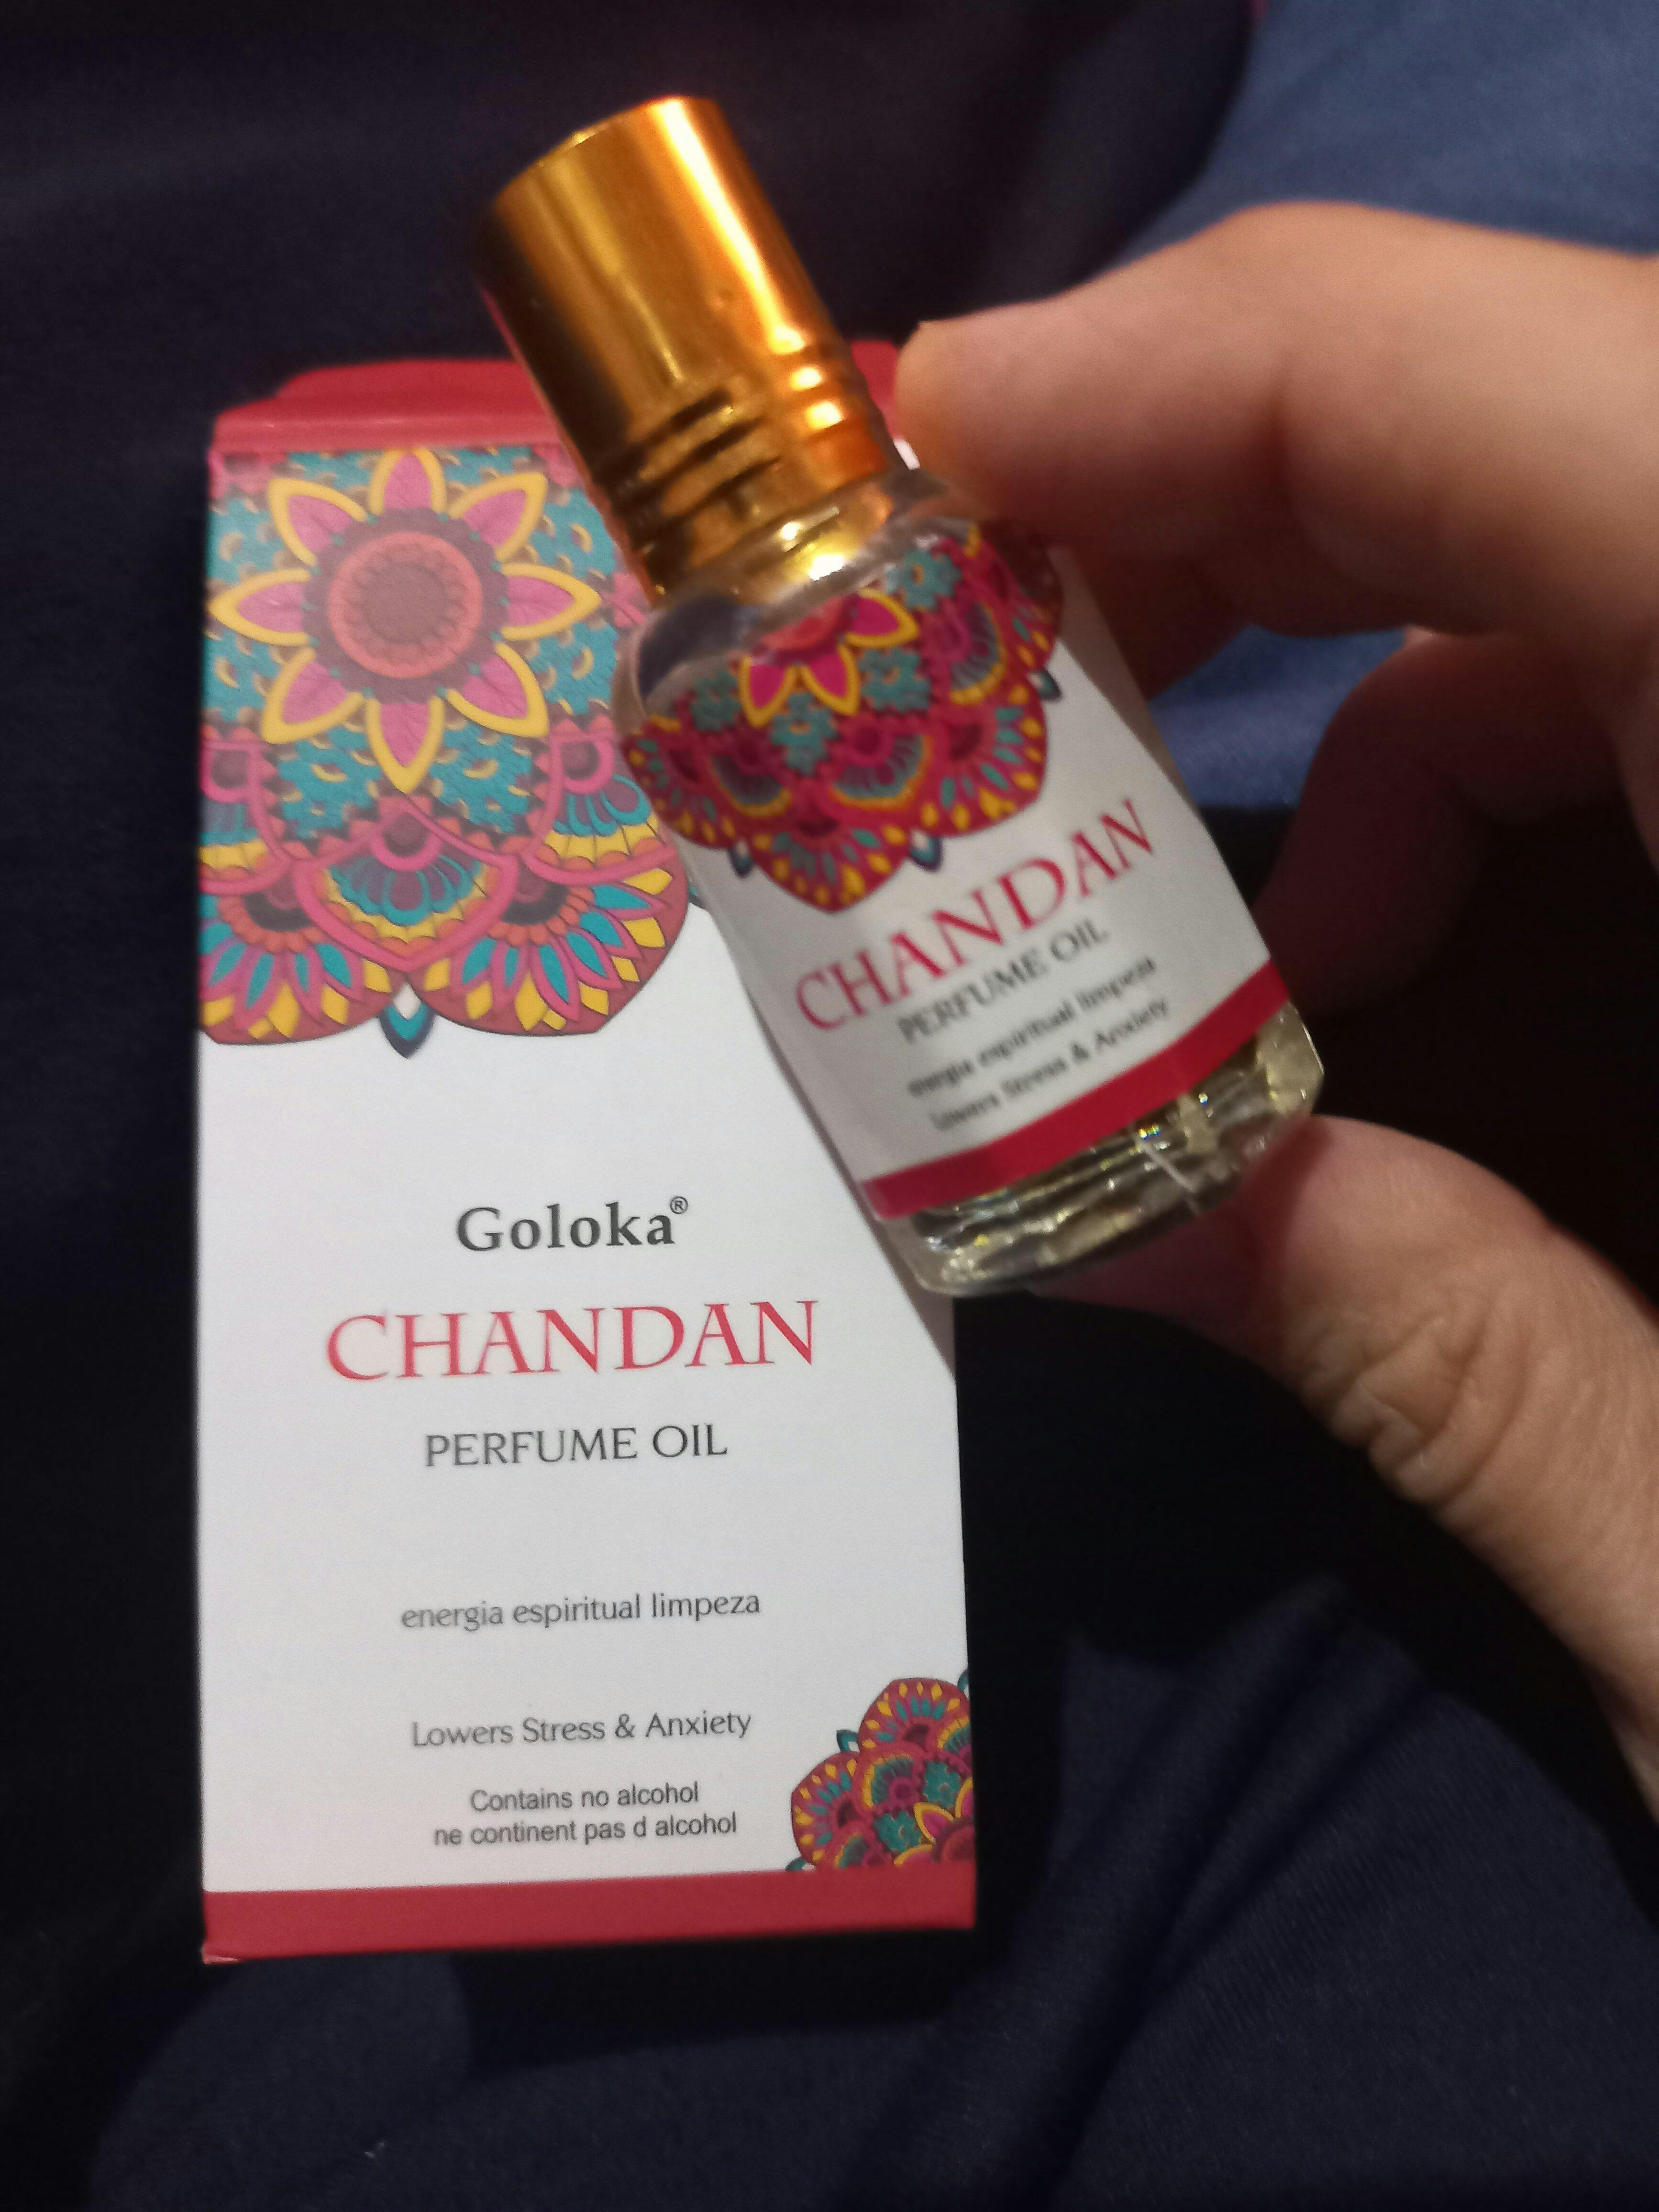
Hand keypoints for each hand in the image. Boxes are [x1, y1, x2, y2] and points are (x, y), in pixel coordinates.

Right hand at [897, 206, 1658, 1810]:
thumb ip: (1461, 1368)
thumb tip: (1105, 1215)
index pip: (1589, 416)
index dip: (1223, 366)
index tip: (923, 441)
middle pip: (1583, 429)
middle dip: (1236, 503)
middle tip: (965, 665)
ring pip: (1615, 568)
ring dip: (1354, 706)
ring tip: (1180, 955)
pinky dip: (1490, 794)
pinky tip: (1388, 995)